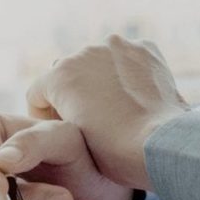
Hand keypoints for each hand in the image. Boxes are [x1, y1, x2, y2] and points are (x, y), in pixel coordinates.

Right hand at [27, 35, 188, 189]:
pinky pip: (126, 58)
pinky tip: (137, 97)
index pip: (37, 93)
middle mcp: (83, 52)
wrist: (161, 145)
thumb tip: (72, 103)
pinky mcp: (145, 48)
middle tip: (91, 121)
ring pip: (98, 62)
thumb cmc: (113, 152)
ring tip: (117, 109)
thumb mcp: (69, 139)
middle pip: (67, 74)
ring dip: (101, 80)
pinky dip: (128, 73)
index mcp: (58, 75)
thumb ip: (60, 116)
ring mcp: (116, 46)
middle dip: (74, 94)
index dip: (45, 117)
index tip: (62, 131)